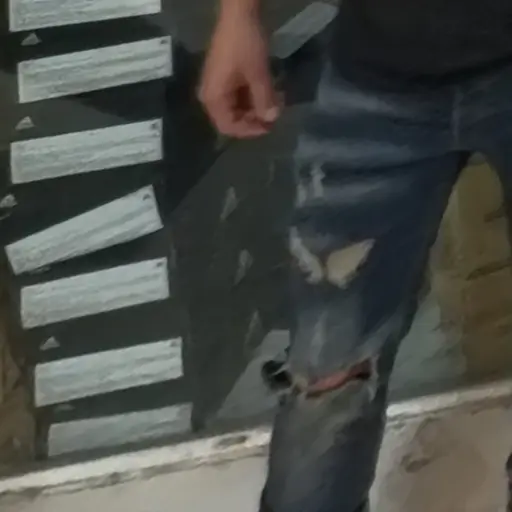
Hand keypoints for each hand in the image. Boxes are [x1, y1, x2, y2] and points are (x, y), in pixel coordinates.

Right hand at [199, 10, 280, 137]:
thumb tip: (272, 119)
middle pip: (231, 119)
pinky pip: (236, 96)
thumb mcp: (258, 74)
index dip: (249, 130)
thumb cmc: (246, 44)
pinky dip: (251, 98)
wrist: (239, 13)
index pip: (229, 127)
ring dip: (254, 109)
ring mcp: (217, 86)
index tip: (268, 127)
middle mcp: (211, 95)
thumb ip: (264, 100)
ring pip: (236, 108)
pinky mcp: (224, 77)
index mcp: (213, 98)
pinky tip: (266, 95)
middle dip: (253, 120)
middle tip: (273, 117)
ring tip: (273, 105)